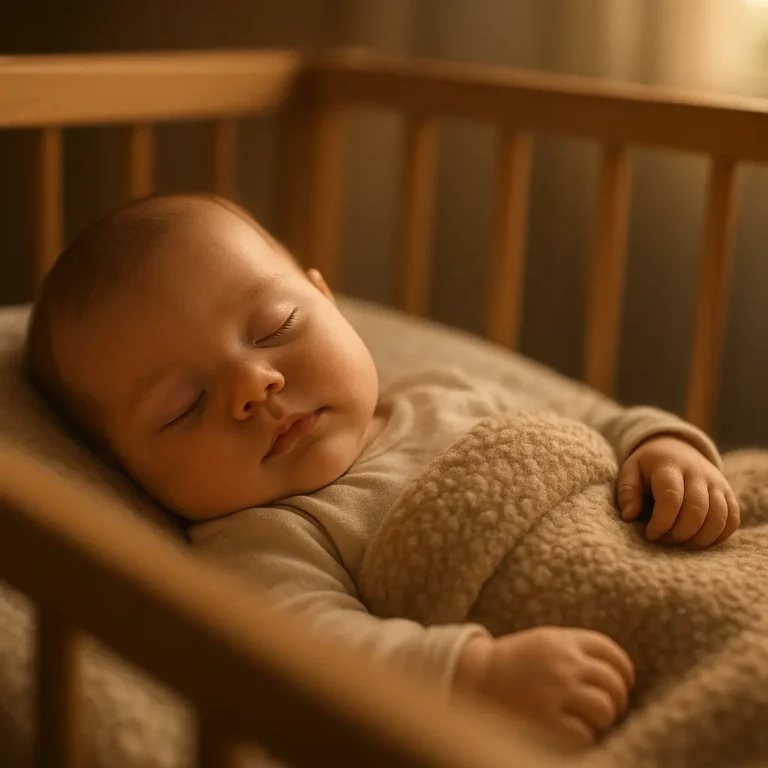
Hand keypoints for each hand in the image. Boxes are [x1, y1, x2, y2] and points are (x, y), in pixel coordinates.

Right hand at [453, 627, 633, 747]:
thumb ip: (576, 649)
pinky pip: (586, 735)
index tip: (620, 684)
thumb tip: (618, 673)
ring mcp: (557, 692)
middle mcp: (564, 663)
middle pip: (614, 684)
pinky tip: (566, 732)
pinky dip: (581, 738)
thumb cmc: (513, 664)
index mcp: (563, 640)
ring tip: (583, 721)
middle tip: (603, 709)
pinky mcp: (550, 722)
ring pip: (605, 710)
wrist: (473, 678)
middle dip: (614, 700)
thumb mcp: (544, 642)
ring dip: (599, 720)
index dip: (623, 672)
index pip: (612, 653)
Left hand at [618, 436, 739, 548]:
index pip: (671, 497)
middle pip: (697, 510)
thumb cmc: (649, 466)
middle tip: (664, 541)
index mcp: (670, 466)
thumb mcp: (630, 471)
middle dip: (680, 534)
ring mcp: (717, 483)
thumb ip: (627, 491)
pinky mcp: (728, 493)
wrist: (677, 447)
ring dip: (700, 539)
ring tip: (680, 544)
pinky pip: (732, 520)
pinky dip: (718, 536)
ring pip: (719, 517)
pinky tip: (699, 541)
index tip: (650, 535)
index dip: (661, 522)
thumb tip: (628, 516)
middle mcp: (698, 473)